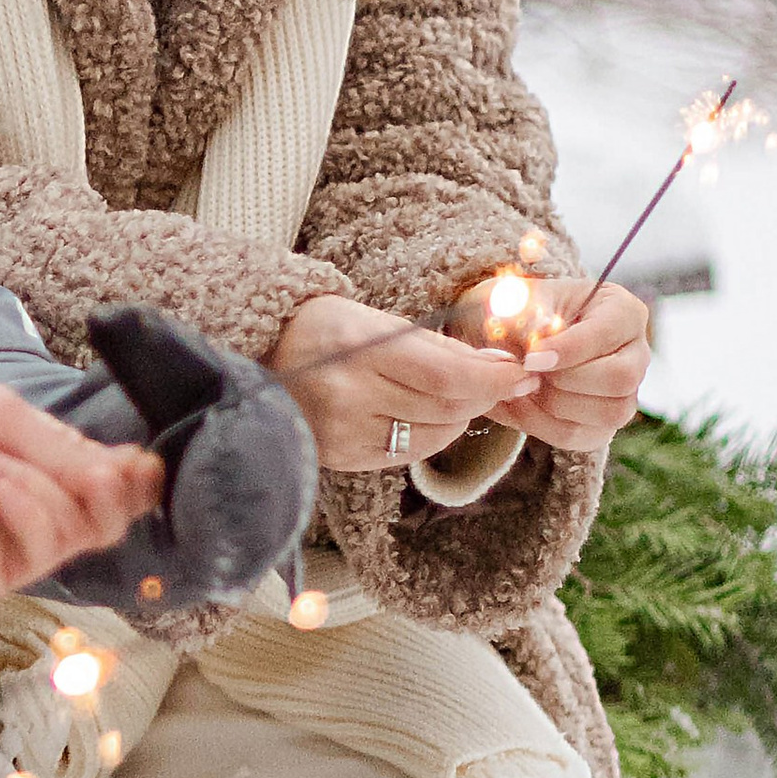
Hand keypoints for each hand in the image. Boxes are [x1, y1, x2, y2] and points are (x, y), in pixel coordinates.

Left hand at [0, 380, 161, 599]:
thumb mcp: (1, 417)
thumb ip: (63, 449)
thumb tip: (135, 473)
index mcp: (40, 470)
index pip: (110, 486)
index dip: (135, 478)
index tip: (142, 462)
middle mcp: (33, 514)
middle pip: (107, 520)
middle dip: (109, 491)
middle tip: (93, 467)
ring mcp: (9, 549)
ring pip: (78, 537)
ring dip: (49, 492)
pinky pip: (36, 553)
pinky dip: (30, 511)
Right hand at [268, 293, 531, 474]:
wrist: (256, 362)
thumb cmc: (319, 330)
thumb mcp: (372, 319)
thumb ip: (433, 345)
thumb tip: (497, 367)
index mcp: (358, 349)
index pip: (447, 376)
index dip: (492, 378)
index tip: (520, 371)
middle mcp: (350, 396)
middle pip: (446, 408)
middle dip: (484, 394)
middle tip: (506, 379)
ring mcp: (345, 433)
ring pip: (434, 435)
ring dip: (460, 415)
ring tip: (459, 392)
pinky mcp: (343, 458)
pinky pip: (408, 452)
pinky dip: (430, 433)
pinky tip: (427, 413)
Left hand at [497, 279, 650, 453]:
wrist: (506, 338)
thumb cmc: (517, 310)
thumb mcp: (516, 300)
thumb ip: (527, 318)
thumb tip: (538, 350)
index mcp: (622, 311)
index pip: (608, 333)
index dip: (568, 349)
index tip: (531, 357)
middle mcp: (635, 353)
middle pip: (621, 379)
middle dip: (566, 380)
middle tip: (528, 372)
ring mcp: (626, 392)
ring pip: (609, 414)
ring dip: (555, 405)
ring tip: (520, 386)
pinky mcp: (605, 423)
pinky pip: (584, 437)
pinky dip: (544, 425)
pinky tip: (518, 404)